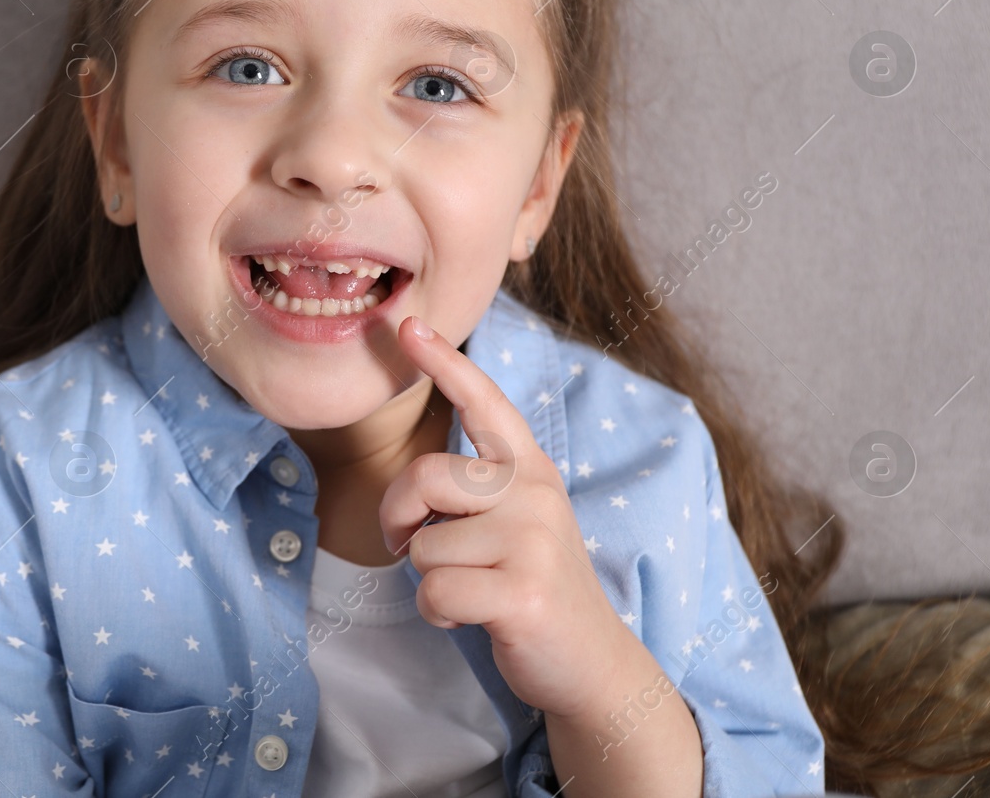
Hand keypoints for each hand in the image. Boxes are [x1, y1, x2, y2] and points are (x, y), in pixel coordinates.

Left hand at [379, 314, 637, 722]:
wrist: (591, 663)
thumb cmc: (531, 587)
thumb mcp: (515, 524)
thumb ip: (475, 493)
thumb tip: (409, 491)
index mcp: (530, 470)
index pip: (484, 404)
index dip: (443, 364)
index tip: (408, 326)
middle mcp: (534, 493)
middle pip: (424, 478)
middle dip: (398, 518)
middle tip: (405, 545)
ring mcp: (532, 540)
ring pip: (423, 547)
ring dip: (428, 580)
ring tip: (472, 591)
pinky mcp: (523, 590)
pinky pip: (434, 590)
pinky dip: (438, 613)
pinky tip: (473, 618)